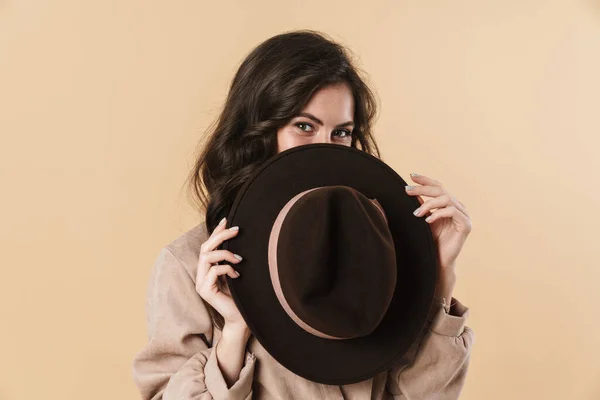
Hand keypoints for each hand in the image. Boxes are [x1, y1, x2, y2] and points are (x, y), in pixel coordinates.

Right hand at [196, 218, 248, 331]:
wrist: (241, 319)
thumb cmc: (242, 296)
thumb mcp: (237, 272)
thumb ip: (232, 259)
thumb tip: (239, 238)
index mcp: (207, 269)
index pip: (208, 245)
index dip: (216, 232)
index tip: (227, 220)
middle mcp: (201, 275)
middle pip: (205, 247)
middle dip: (220, 236)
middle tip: (237, 230)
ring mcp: (201, 283)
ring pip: (207, 257)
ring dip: (225, 254)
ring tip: (240, 259)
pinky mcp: (205, 291)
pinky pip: (214, 271)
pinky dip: (227, 269)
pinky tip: (238, 275)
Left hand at [405, 173, 472, 299]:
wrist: (439, 260)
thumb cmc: (432, 240)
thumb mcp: (424, 219)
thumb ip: (421, 205)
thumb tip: (411, 191)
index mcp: (449, 203)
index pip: (438, 186)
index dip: (425, 180)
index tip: (411, 175)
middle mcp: (458, 207)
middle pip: (441, 190)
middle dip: (423, 189)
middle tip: (408, 190)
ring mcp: (464, 215)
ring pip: (446, 199)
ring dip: (428, 204)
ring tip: (416, 213)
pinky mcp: (466, 225)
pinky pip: (452, 212)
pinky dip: (438, 214)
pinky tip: (427, 220)